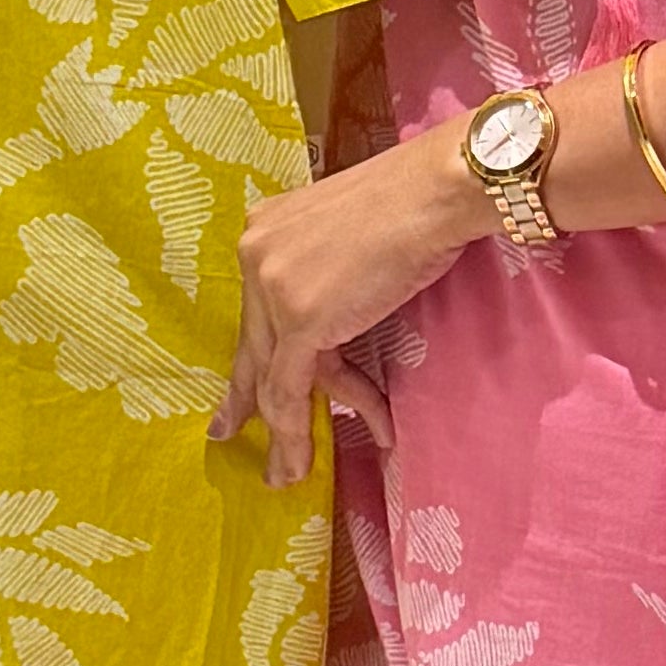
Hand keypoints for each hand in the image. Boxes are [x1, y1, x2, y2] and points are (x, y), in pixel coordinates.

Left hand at [213, 125, 486, 489]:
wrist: (438, 191)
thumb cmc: (418, 204)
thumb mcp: (355, 238)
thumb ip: (330, 272)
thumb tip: (335, 311)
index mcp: (265, 229)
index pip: (258, 310)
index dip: (250, 356)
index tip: (237, 388)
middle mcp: (257, 253)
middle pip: (255, 344)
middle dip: (247, 399)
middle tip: (227, 434)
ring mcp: (274, 285)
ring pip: (272, 375)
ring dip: (284, 432)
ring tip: (288, 474)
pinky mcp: (301, 317)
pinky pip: (292, 386)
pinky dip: (298, 429)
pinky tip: (302, 460)